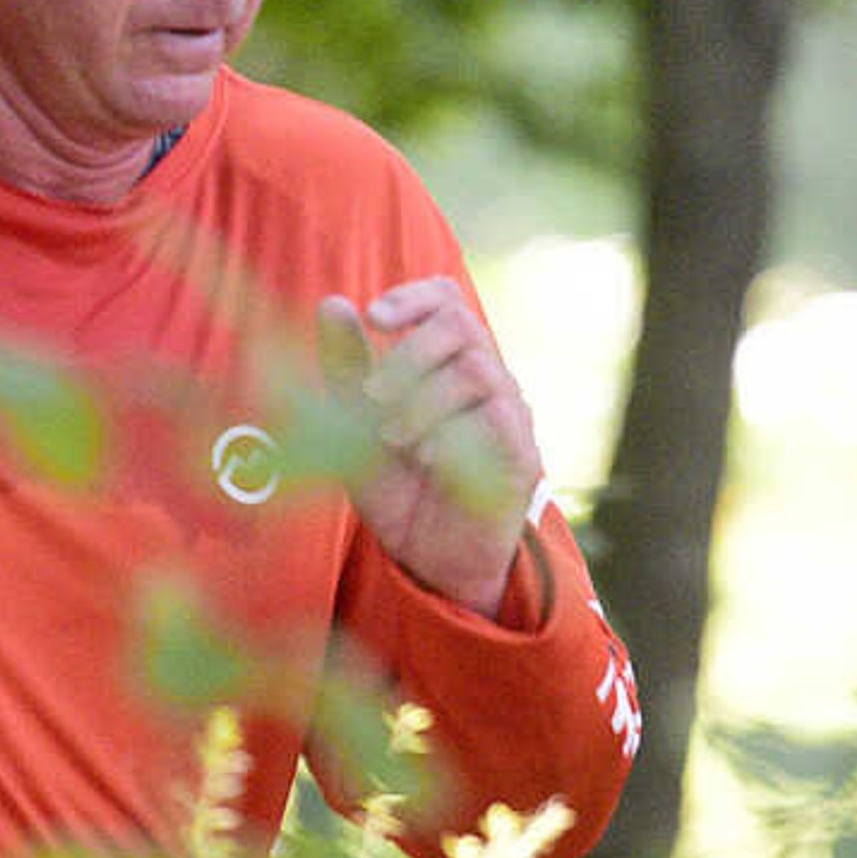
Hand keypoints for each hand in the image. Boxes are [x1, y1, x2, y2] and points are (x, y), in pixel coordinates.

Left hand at [318, 277, 544, 614]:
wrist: (428, 561)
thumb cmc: (397, 487)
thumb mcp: (356, 426)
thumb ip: (347, 367)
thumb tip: (333, 304)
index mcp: (447, 362)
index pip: (446, 298)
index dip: (412, 296)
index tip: (374, 318)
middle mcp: (486, 377)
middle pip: (460, 322)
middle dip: (407, 355)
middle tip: (372, 397)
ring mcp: (510, 414)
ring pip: (475, 368)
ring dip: (422, 400)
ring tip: (393, 439)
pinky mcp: (523, 454)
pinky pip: (495, 417)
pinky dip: (450, 433)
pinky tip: (426, 459)